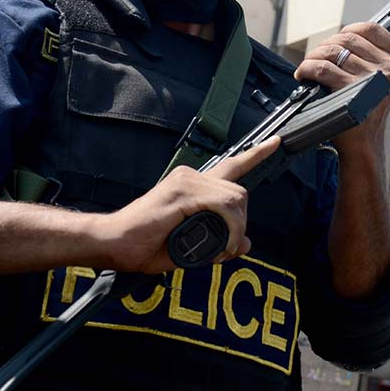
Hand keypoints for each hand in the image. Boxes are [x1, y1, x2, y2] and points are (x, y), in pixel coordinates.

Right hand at [98, 137, 280, 272]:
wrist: (114, 244)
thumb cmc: (145, 245)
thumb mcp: (191, 248)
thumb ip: (219, 243)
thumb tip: (246, 244)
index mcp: (192, 185)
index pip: (230, 165)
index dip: (256, 154)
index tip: (275, 142)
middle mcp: (190, 176)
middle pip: (239, 193)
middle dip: (241, 223)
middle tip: (226, 248)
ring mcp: (185, 182)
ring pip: (234, 199)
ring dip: (235, 229)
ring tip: (220, 248)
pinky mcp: (181, 192)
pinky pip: (222, 206)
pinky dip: (228, 228)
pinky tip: (220, 243)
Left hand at [293, 22, 389, 153]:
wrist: (363, 141)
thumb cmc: (368, 109)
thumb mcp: (383, 80)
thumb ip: (378, 55)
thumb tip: (357, 33)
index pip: (372, 29)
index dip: (349, 30)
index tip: (338, 39)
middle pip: (348, 38)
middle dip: (327, 45)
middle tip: (317, 56)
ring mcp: (373, 77)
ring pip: (333, 51)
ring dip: (314, 56)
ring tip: (308, 65)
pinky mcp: (352, 88)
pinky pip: (322, 68)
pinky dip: (307, 68)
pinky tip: (304, 74)